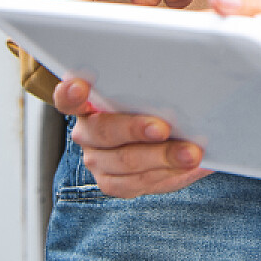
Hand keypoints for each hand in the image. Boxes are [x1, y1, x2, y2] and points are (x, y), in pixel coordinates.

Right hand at [52, 77, 209, 196]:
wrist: (157, 134)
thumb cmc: (150, 102)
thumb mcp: (147, 89)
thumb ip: (150, 85)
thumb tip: (183, 76)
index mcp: (86, 103)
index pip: (67, 98)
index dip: (71, 93)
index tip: (80, 86)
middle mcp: (86, 133)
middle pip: (104, 132)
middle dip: (136, 129)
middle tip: (163, 128)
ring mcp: (98, 161)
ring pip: (126, 163)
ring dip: (163, 158)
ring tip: (192, 154)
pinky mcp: (114, 183)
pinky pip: (141, 183)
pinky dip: (171, 175)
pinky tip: (192, 168)